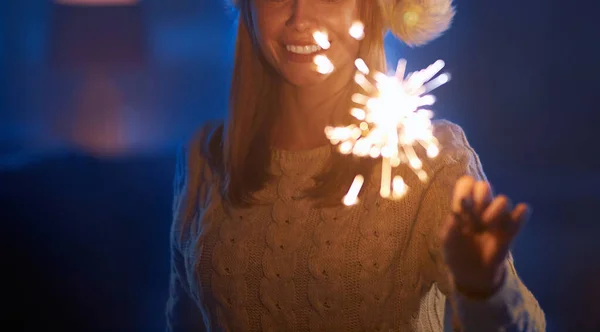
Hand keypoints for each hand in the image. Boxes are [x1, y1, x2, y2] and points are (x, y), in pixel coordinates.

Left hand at [440, 175, 530, 297]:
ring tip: (486, 225)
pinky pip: (521, 214)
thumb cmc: (456, 253)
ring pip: (503, 200)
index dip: (465, 188)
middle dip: (480, 197)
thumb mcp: (448, 241)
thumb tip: (457, 209)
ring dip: (495, 209)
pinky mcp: (510, 231)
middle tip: (474, 215)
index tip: (462, 202)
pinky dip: (521, 213)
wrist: (471, 274)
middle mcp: (481, 208)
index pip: (466, 184)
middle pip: (485, 186)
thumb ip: (451, 225)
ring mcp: (497, 219)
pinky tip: (516, 216)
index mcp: (463, 207)